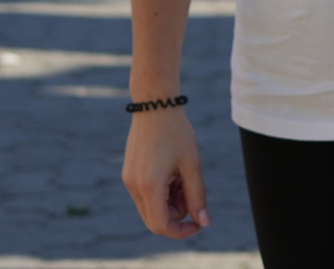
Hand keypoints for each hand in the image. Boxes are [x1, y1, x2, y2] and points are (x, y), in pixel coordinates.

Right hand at [121, 107, 208, 238]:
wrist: (155, 103)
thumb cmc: (177, 131)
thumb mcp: (192, 163)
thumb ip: (197, 195)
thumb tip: (204, 222)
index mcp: (149, 186)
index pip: (161, 226)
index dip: (181, 231)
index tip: (198, 222)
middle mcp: (133, 187)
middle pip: (155, 220)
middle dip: (177, 213)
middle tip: (192, 190)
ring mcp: (128, 180)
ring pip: (150, 208)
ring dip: (170, 201)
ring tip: (183, 175)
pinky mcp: (128, 174)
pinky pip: (145, 195)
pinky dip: (161, 192)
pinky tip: (172, 171)